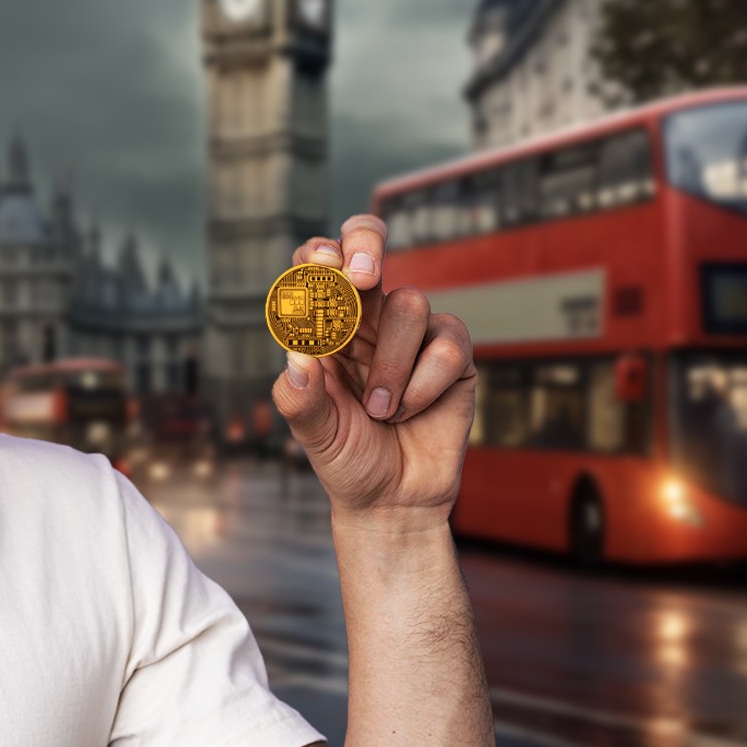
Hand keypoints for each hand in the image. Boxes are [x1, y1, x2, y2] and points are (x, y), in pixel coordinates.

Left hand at [270, 213, 475, 532]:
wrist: (393, 501)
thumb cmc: (346, 458)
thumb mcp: (312, 433)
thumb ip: (299, 396)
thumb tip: (296, 356)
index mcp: (324, 324)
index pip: (318, 267)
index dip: (319, 255)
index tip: (320, 266)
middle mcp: (366, 317)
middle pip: (368, 245)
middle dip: (366, 245)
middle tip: (362, 276)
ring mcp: (410, 332)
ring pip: (411, 304)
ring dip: (391, 365)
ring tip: (379, 410)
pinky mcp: (451, 354)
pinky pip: (447, 343)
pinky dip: (424, 384)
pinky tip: (411, 413)